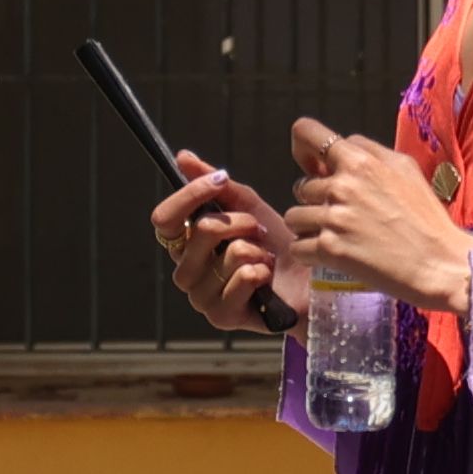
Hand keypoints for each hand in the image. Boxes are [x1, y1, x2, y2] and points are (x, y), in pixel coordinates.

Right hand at [151, 151, 301, 335]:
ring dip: (256, 249)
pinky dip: (262, 271)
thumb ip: (218, 187)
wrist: (307, 282)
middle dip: (240, 222)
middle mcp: (187, 271)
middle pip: (200, 230)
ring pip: (227, 254)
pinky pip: (242, 278)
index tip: (219, 181)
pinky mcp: (222, 316)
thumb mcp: (249, 208)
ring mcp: (201, 296)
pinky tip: (267, 278)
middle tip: (259, 230)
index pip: (165, 219)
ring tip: (265, 257)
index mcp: (186, 245)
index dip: (188, 196)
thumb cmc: (275, 246)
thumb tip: (182, 157)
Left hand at [283, 119, 472, 313]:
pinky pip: (298, 247)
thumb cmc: (427, 218)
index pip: (307, 133)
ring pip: (294, 217)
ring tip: (336, 236)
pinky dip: (309, 253)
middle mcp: (342, 186)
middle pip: (302, 186)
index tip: (312, 167)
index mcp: (360, 161)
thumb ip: (371, 153)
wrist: (441, 263)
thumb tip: (341, 150)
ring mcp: (333, 218)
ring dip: (309, 228)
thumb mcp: (406, 169)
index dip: (304, 150)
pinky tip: (331, 255)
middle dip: (316, 200)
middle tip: (342, 215)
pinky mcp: (330, 249)